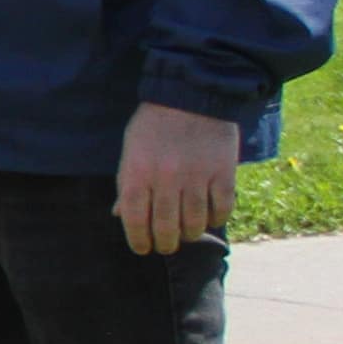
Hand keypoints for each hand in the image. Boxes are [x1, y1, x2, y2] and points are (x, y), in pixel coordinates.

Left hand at [119, 101, 241, 253]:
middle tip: (166, 246)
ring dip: (190, 235)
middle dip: (165, 244)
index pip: (134, 219)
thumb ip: (126, 183)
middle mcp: (165, 179)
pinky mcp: (222, 173)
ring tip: (187, 235)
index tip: (143, 248)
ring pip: (194, 223)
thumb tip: (120, 215)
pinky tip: (210, 219)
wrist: (191, 95)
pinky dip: (215, 219)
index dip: (138, 240)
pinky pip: (221, 208)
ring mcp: (196, 177)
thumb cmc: (154, 124)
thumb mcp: (131, 150)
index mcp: (137, 173)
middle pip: (165, 227)